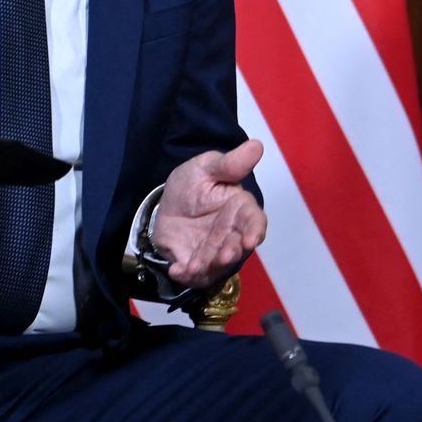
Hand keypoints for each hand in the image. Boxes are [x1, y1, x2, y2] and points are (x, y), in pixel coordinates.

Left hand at [151, 140, 267, 287]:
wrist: (165, 201)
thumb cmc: (194, 183)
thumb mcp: (206, 167)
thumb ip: (230, 163)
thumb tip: (256, 146)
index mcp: (239, 209)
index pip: (254, 222)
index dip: (255, 231)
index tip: (252, 239)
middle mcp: (230, 233)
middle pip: (236, 248)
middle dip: (231, 254)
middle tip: (224, 256)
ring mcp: (212, 250)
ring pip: (216, 264)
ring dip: (208, 267)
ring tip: (194, 266)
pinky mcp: (192, 261)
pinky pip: (193, 274)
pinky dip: (186, 275)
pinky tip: (177, 269)